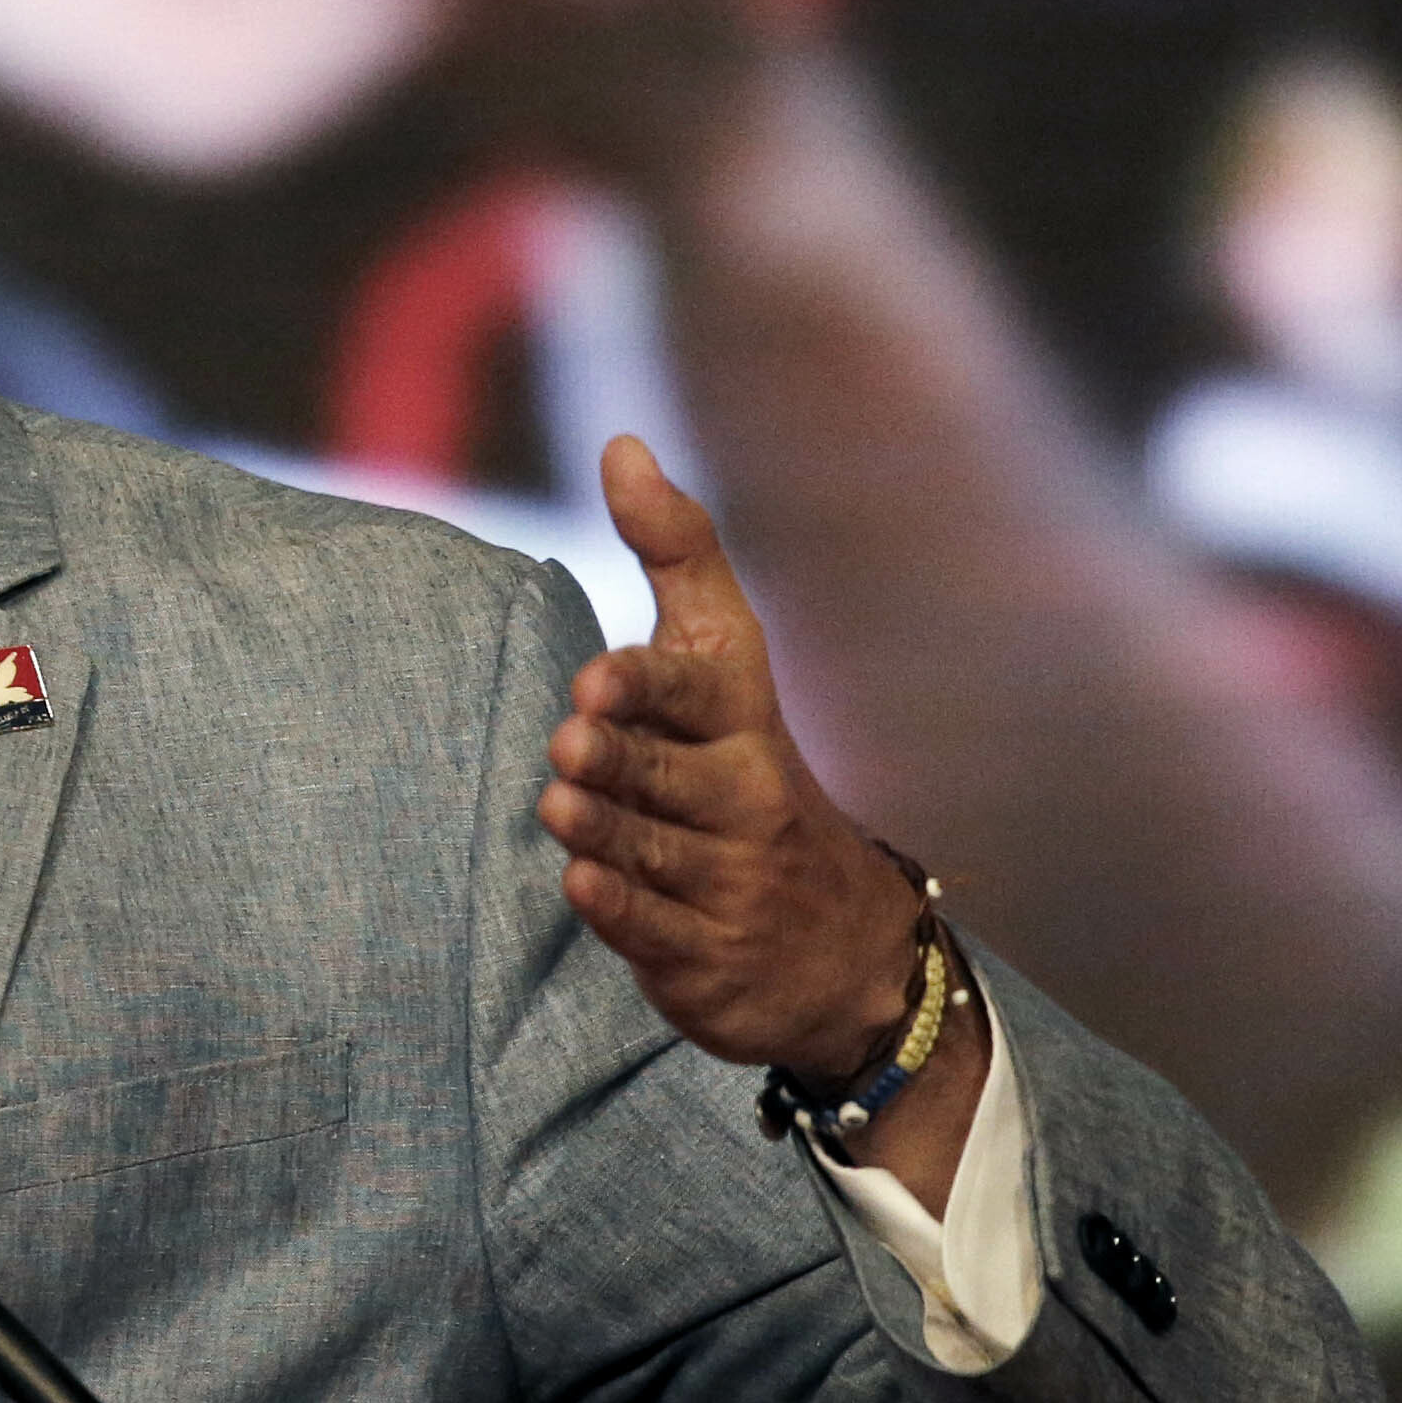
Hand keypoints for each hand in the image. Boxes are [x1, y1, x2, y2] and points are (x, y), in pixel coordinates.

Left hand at [543, 437, 985, 1197]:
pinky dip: (618, 911)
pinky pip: (653, 932)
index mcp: (744, 723)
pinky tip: (584, 884)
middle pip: (668, 775)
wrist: (838, 947)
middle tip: (573, 740)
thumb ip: (673, 558)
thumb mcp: (722, 664)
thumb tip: (623, 445)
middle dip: (621, 758)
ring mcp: (731, 884)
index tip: (599, 676)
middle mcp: (745, 800)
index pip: (705, 688)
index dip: (651, 683)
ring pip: (651, 852)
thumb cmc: (742, 770)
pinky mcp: (705, 956)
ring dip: (603, 829)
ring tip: (563, 803)